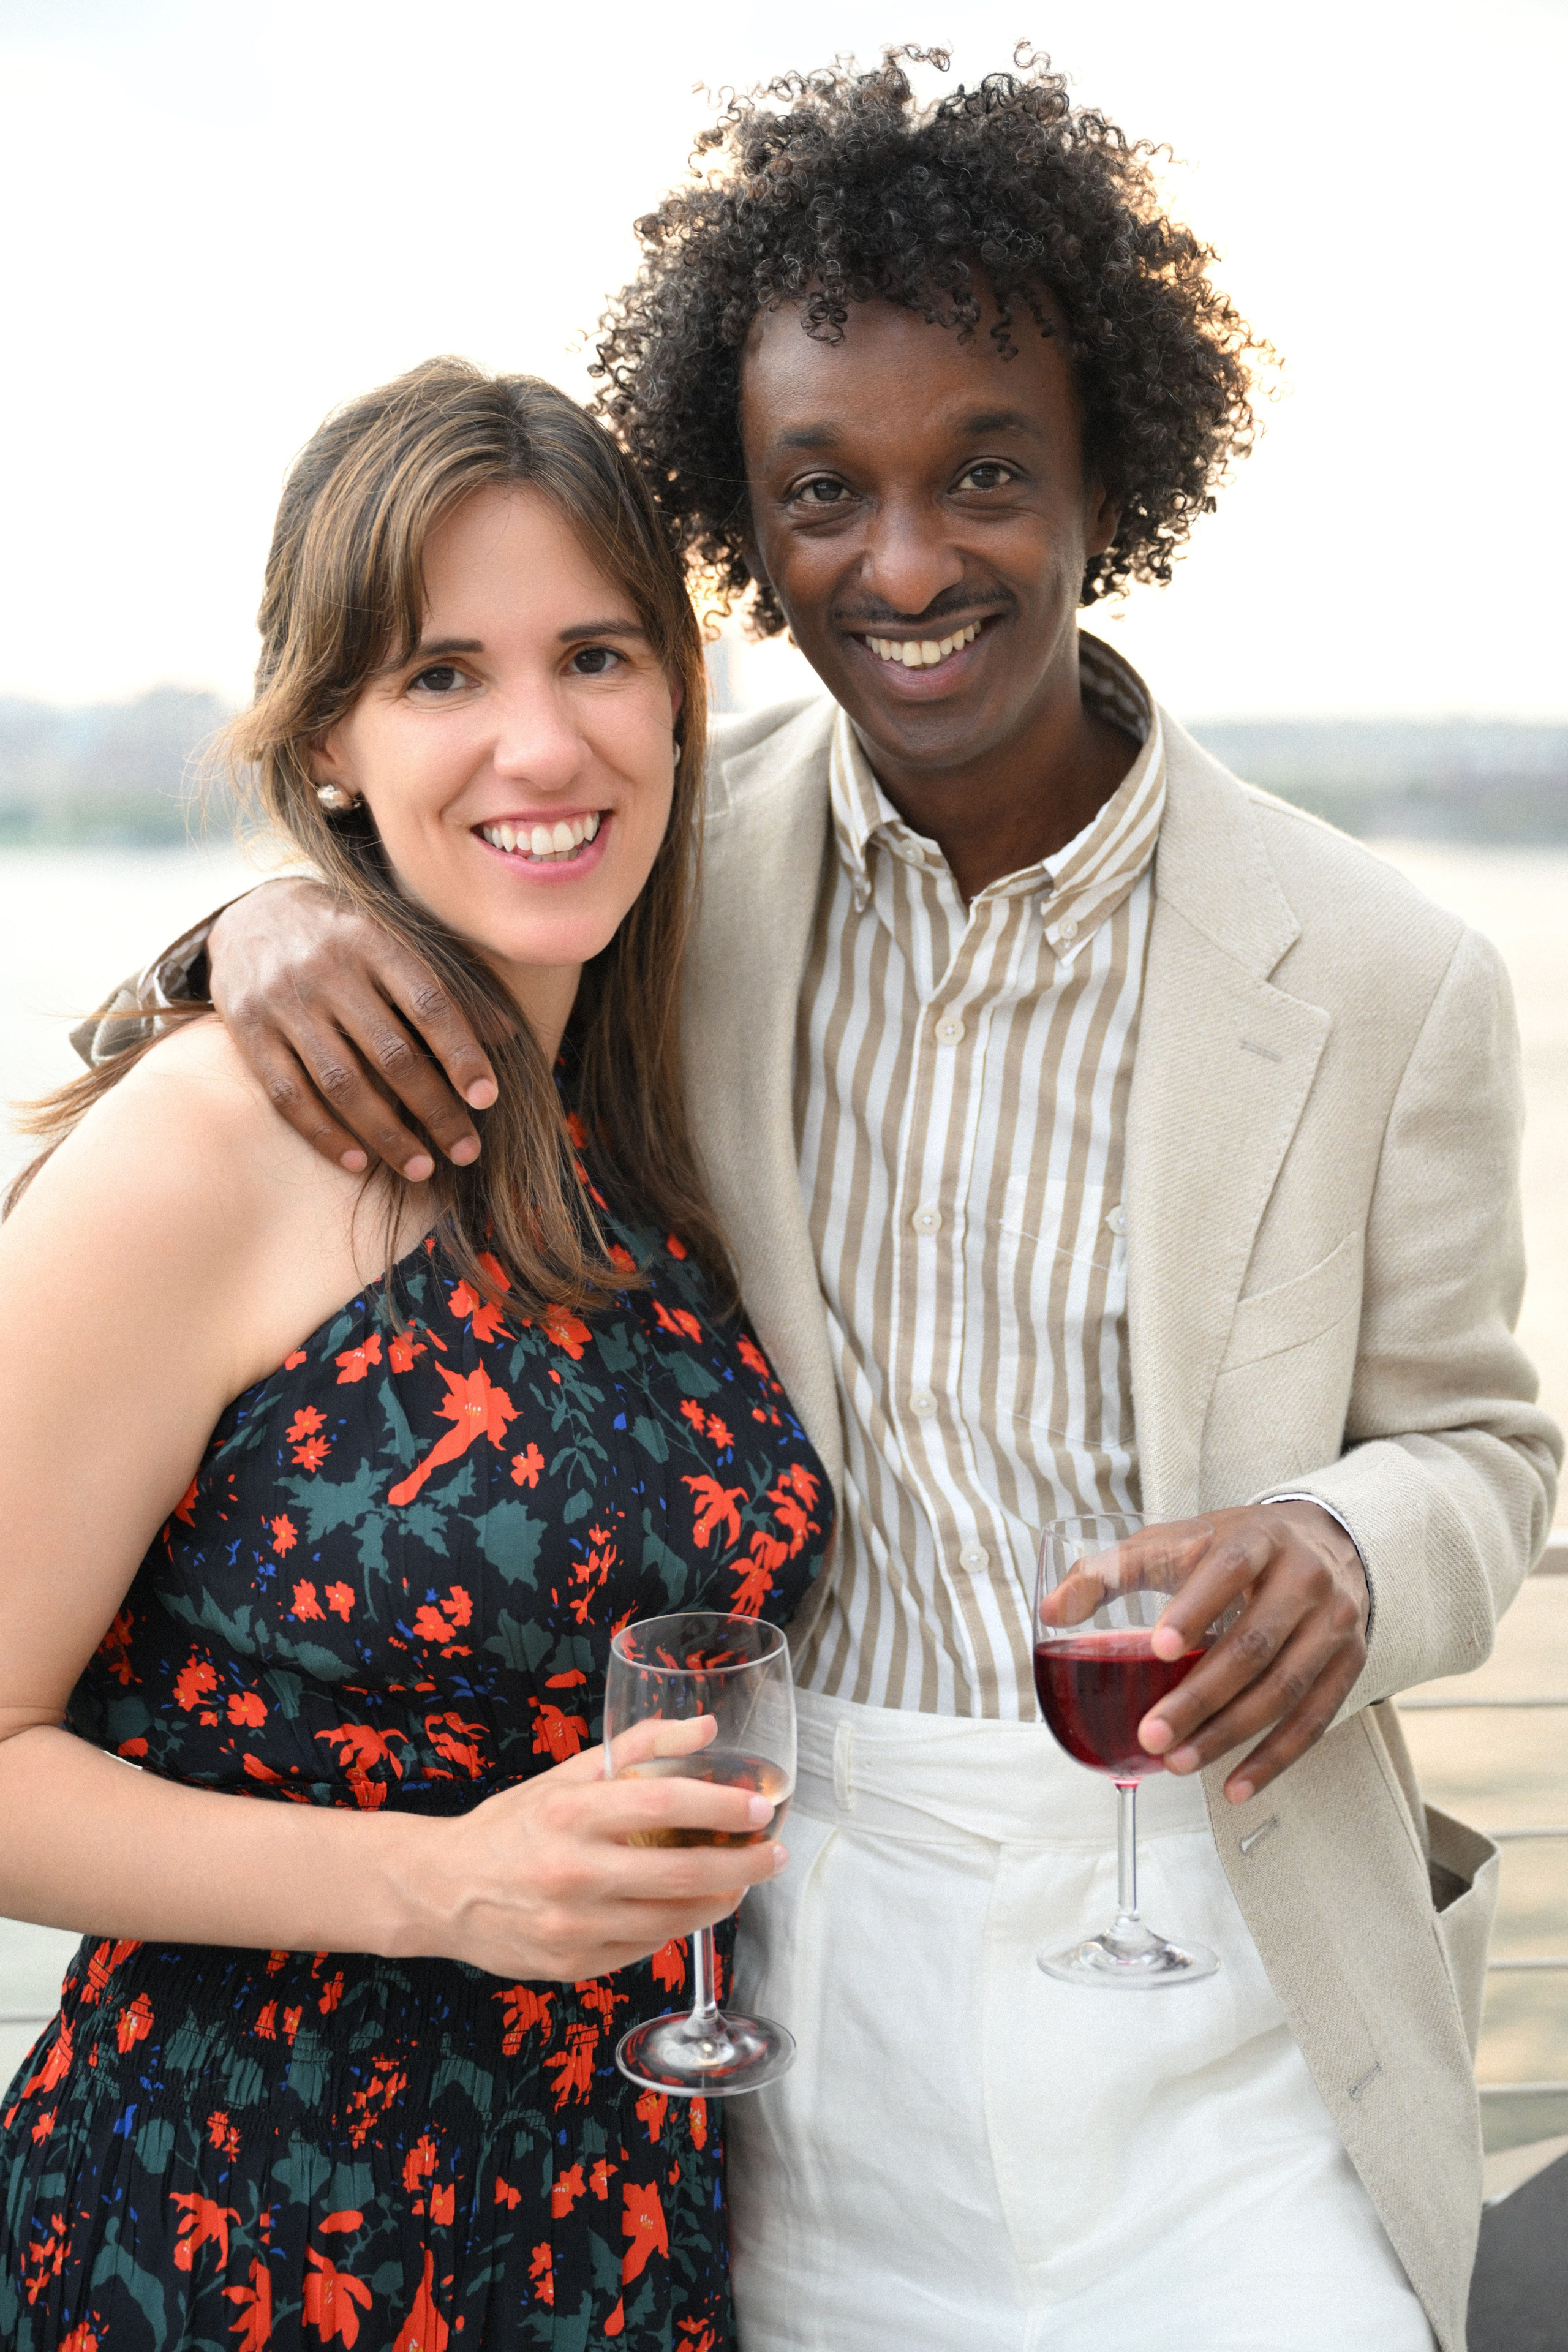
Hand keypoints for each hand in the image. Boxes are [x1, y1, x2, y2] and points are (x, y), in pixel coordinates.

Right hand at [206, 880, 497, 1180]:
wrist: (251, 910)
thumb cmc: (344, 935)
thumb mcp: (394, 938)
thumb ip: (444, 983)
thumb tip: (505, 1034)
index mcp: (372, 940)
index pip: (428, 1003)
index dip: (460, 1053)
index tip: (487, 1098)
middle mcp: (326, 969)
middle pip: (390, 1052)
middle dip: (435, 1109)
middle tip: (466, 1150)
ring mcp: (282, 1001)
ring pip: (342, 1083)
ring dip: (386, 1134)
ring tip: (421, 1168)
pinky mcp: (248, 1031)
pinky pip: (289, 1095)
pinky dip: (324, 1134)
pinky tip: (358, 1161)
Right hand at [408, 1717, 788, 1981]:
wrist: (442, 1891)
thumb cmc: (511, 1826)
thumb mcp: (566, 1775)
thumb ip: (638, 1748)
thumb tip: (705, 1729)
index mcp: (570, 1813)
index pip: (664, 1803)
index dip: (721, 1805)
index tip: (760, 1807)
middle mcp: (572, 1871)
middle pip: (681, 1873)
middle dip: (743, 1864)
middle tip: (773, 1853)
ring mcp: (572, 1925)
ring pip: (671, 1920)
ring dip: (720, 1901)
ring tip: (741, 1882)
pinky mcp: (572, 1964)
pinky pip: (643, 1948)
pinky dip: (673, 1927)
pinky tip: (688, 1909)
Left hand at [1120, 1503, 1367, 1803]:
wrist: (1323, 1541)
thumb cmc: (1233, 1547)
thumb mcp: (1174, 1542)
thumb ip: (1110, 1571)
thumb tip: (1052, 1612)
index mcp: (1256, 1540)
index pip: (1227, 1571)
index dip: (1194, 1609)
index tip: (1159, 1648)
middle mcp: (1304, 1579)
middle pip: (1253, 1645)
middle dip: (1200, 1697)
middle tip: (1150, 1733)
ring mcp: (1333, 1624)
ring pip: (1283, 1690)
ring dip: (1228, 1735)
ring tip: (1177, 1762)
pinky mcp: (1349, 1663)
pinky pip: (1314, 1720)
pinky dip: (1273, 1758)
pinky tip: (1235, 1785)